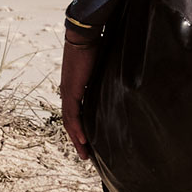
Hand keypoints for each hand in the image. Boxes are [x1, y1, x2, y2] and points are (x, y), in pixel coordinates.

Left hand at [59, 34, 98, 159]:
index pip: (77, 113)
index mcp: (76, 88)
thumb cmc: (96, 47)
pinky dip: (77, 128)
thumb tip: (123, 84)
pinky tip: (82, 140)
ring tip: (84, 154)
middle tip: (85, 156)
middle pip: (71, 122)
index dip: (81, 128)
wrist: (84, 35)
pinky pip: (72, 114)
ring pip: (70, 122)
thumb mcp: (103, 69)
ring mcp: (68, 92)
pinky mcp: (71, 91)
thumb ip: (108, 80)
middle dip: (78, 140)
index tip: (89, 142)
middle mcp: (69, 92)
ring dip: (77, 139)